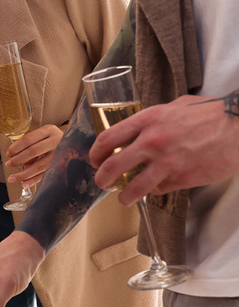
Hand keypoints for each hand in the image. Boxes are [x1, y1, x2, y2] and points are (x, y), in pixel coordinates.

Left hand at [5, 124, 62, 187]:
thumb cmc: (53, 139)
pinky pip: (45, 175)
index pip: (28, 139)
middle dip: (18, 160)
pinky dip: (33, 181)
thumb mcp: (43, 135)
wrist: (77, 143)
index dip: (16, 147)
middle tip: (9, 164)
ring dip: (24, 174)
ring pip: (39, 165)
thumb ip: (29, 144)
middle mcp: (57, 141)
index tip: (8, 154)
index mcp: (49, 130)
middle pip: (33, 151)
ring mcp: (61, 154)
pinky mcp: (62, 166)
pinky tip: (24, 184)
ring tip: (12, 178)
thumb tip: (14, 157)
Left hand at [90, 93, 238, 204]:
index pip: (108, 138)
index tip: (95, 160)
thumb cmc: (211, 112)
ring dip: (124, 196)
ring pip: (134, 187)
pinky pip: (160, 189)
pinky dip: (156, 190)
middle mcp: (152, 141)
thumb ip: (154, 119)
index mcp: (148, 119)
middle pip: (113, 166)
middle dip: (102, 178)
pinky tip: (158, 188)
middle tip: (102, 183)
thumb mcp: (175, 106)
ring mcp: (167, 161)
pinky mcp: (182, 178)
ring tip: (123, 199)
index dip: (96, 153)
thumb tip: (139, 129)